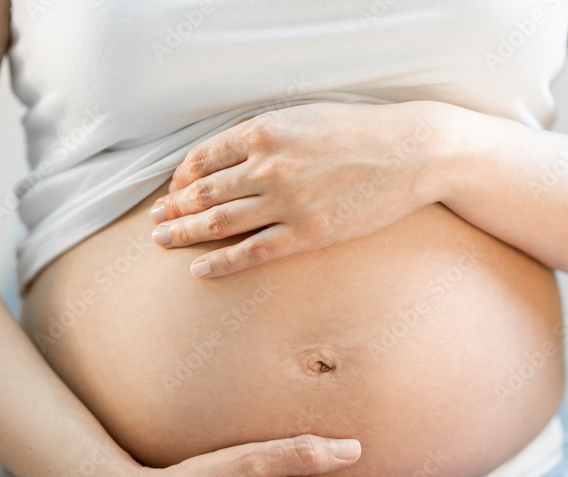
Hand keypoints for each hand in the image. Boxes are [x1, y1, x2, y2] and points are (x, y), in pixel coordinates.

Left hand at [149, 101, 442, 276]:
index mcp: (263, 131)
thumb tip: (230, 154)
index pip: (202, 158)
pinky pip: (251, 252)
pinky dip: (220, 262)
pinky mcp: (306, 233)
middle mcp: (268, 166)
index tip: (173, 190)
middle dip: (173, 207)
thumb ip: (265, 133)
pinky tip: (200, 269)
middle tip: (155, 219)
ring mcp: (286, 202)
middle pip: (203, 192)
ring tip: (162, 240)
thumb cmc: (361, 130)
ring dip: (184, 232)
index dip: (180, 177)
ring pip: (218, 222)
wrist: (412, 152)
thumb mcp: (304, 116)